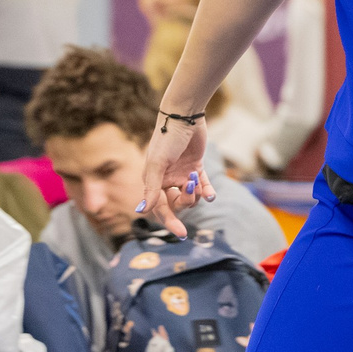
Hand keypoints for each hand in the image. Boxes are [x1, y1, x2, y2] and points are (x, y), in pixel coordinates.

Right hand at [138, 115, 214, 238]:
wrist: (185, 117)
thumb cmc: (167, 139)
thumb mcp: (157, 164)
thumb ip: (151, 188)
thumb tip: (141, 211)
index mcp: (152, 181)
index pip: (159, 208)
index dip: (169, 221)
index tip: (181, 234)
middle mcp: (166, 180)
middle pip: (176, 205)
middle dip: (185, 202)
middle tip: (191, 190)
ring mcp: (181, 175)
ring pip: (191, 197)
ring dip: (196, 194)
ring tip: (196, 180)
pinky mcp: (195, 168)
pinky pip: (202, 187)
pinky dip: (207, 191)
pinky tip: (211, 194)